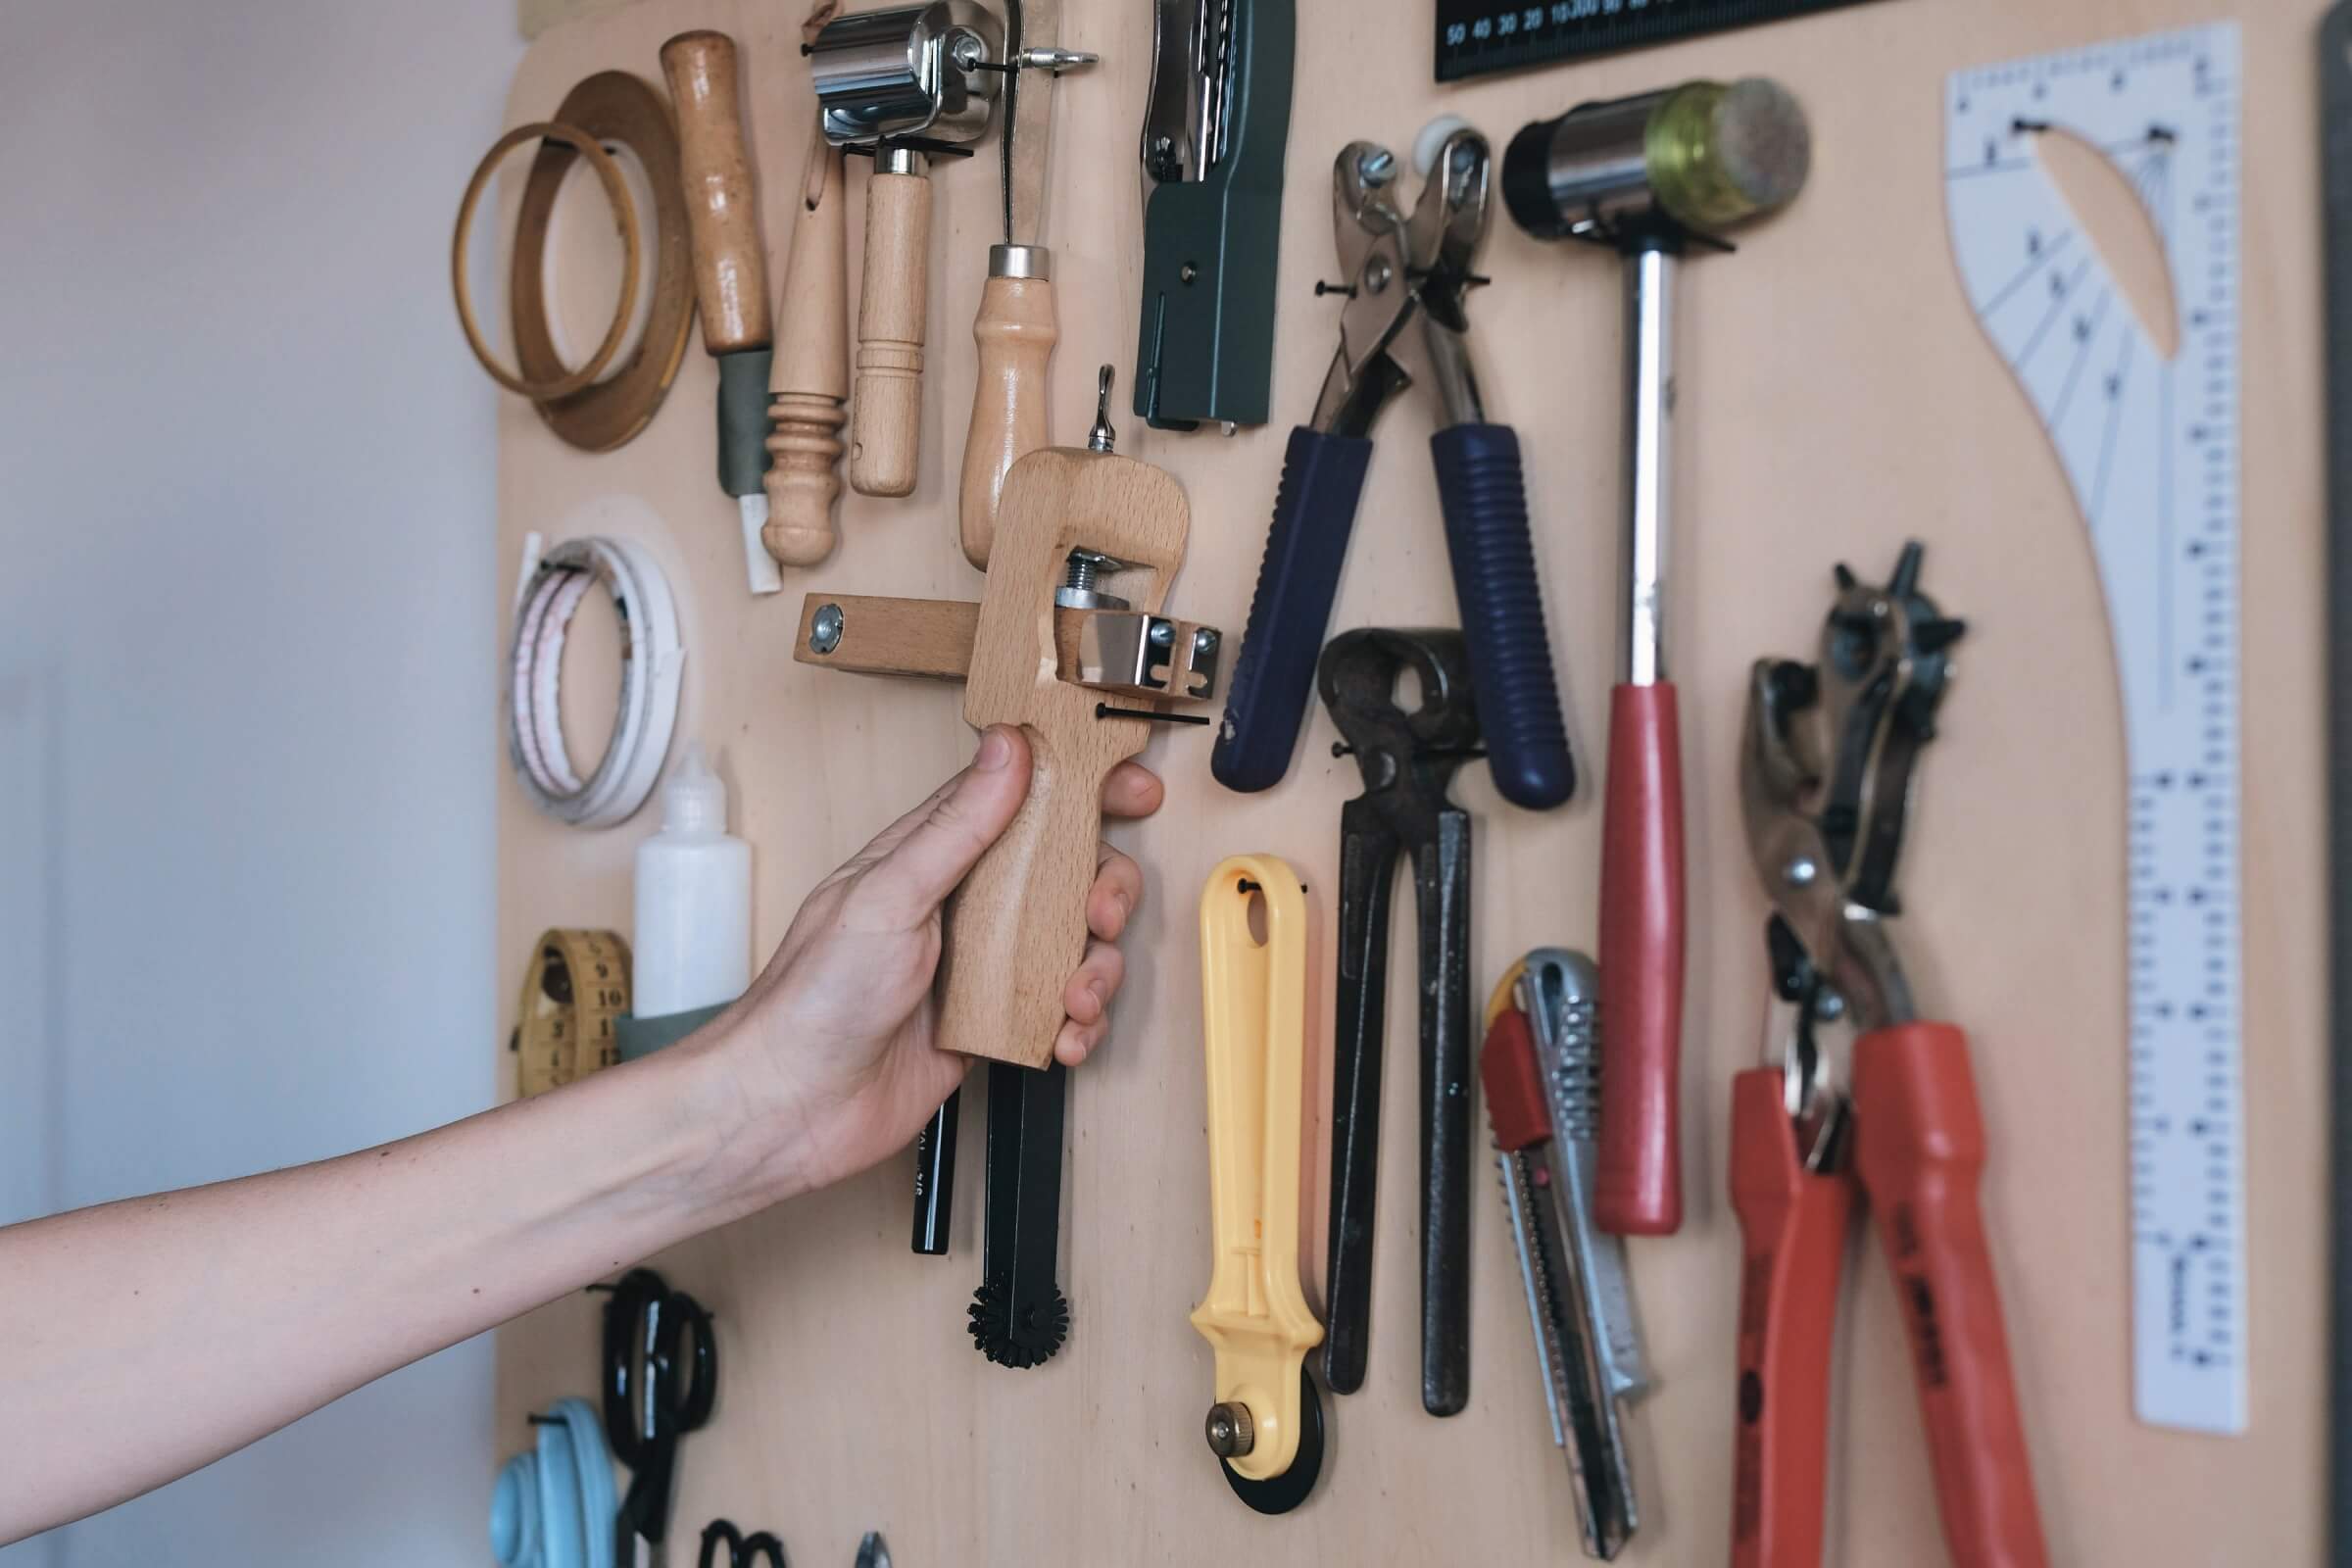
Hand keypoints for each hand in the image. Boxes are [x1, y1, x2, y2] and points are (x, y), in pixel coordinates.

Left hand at [722, 725, 1162, 1193]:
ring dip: (1096, 969)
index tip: (1135, 790)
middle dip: (1104, 891)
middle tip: (1100, 917)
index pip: (1020, 799)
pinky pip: (1059, 1010)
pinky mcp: (992, 1024)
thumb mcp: (889, 896)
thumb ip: (956, 826)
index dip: (1084, 789)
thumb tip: (1007, 750)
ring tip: (1076, 998)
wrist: (790, 1108)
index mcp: (931, 856)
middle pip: (1067, 873)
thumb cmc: (814, 998)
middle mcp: (963, 905)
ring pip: (1074, 945)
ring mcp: (981, 967)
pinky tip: (1062, 1038)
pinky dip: (1078, 1025)